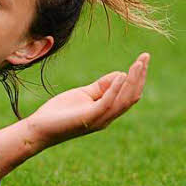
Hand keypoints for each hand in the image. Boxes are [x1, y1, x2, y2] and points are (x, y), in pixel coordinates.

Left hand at [24, 53, 149, 149]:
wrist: (39, 128)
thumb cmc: (59, 112)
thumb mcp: (83, 94)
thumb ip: (101, 86)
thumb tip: (121, 74)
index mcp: (107, 111)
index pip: (129, 94)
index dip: (138, 77)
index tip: (143, 59)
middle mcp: (107, 116)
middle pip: (132, 96)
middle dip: (140, 76)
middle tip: (146, 57)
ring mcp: (99, 119)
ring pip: (124, 100)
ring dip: (133, 81)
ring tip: (139, 63)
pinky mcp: (88, 118)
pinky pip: (107, 103)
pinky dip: (116, 89)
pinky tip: (121, 75)